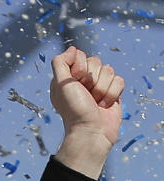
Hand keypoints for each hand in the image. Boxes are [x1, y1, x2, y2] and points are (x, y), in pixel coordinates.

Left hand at [50, 45, 124, 177]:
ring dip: (102, 88)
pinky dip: (112, 93)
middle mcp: (83, 80)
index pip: (79, 55)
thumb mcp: (60, 85)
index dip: (80, 66)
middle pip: (96, 61)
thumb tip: (72, 49)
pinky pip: (119, 80)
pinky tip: (104, 105)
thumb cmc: (74, 110)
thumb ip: (60, 63)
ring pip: (109, 70)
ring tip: (95, 102)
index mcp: (68, 77)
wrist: (91, 131)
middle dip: (92, 78)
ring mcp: (99, 86)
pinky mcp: (113, 92)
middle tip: (86, 94)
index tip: (76, 81)